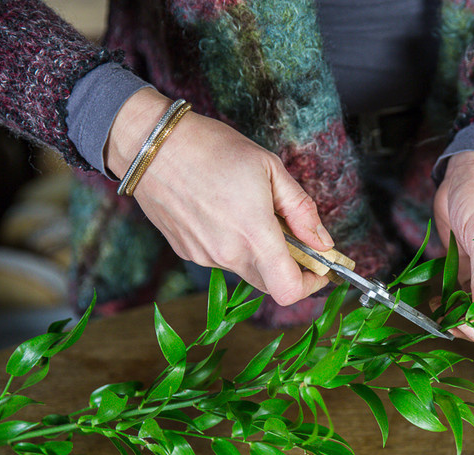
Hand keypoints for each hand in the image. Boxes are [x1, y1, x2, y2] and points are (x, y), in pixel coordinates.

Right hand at [105, 88, 331, 305]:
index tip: (319, 268)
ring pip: (245, 268)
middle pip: (270, 283)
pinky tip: (224, 211)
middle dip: (288, 266)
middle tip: (292, 236)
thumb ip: (301, 211)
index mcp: (254, 236)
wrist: (151, 144)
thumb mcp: (270, 169)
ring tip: (250, 211)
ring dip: (258, 251)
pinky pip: (220, 258)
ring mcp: (204, 256)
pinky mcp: (186, 251)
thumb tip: (323, 242)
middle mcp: (227, 254)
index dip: (311, 285)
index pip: (289, 290)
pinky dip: (232, 244)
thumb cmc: (213, 149)